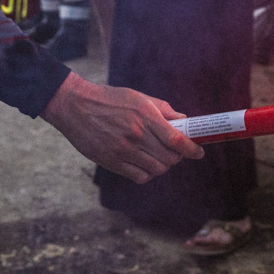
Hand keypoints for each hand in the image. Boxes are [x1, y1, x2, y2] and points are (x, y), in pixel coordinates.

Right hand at [42, 72, 202, 182]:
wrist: (75, 106)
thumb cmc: (108, 99)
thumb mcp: (137, 96)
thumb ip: (162, 109)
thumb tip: (183, 120)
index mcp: (145, 115)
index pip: (177, 140)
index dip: (192, 149)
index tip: (199, 152)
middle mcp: (137, 134)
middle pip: (169, 158)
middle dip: (177, 157)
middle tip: (176, 152)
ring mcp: (124, 151)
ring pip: (157, 169)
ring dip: (163, 165)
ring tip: (158, 157)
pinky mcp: (113, 162)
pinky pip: (140, 177)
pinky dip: (147, 173)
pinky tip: (144, 163)